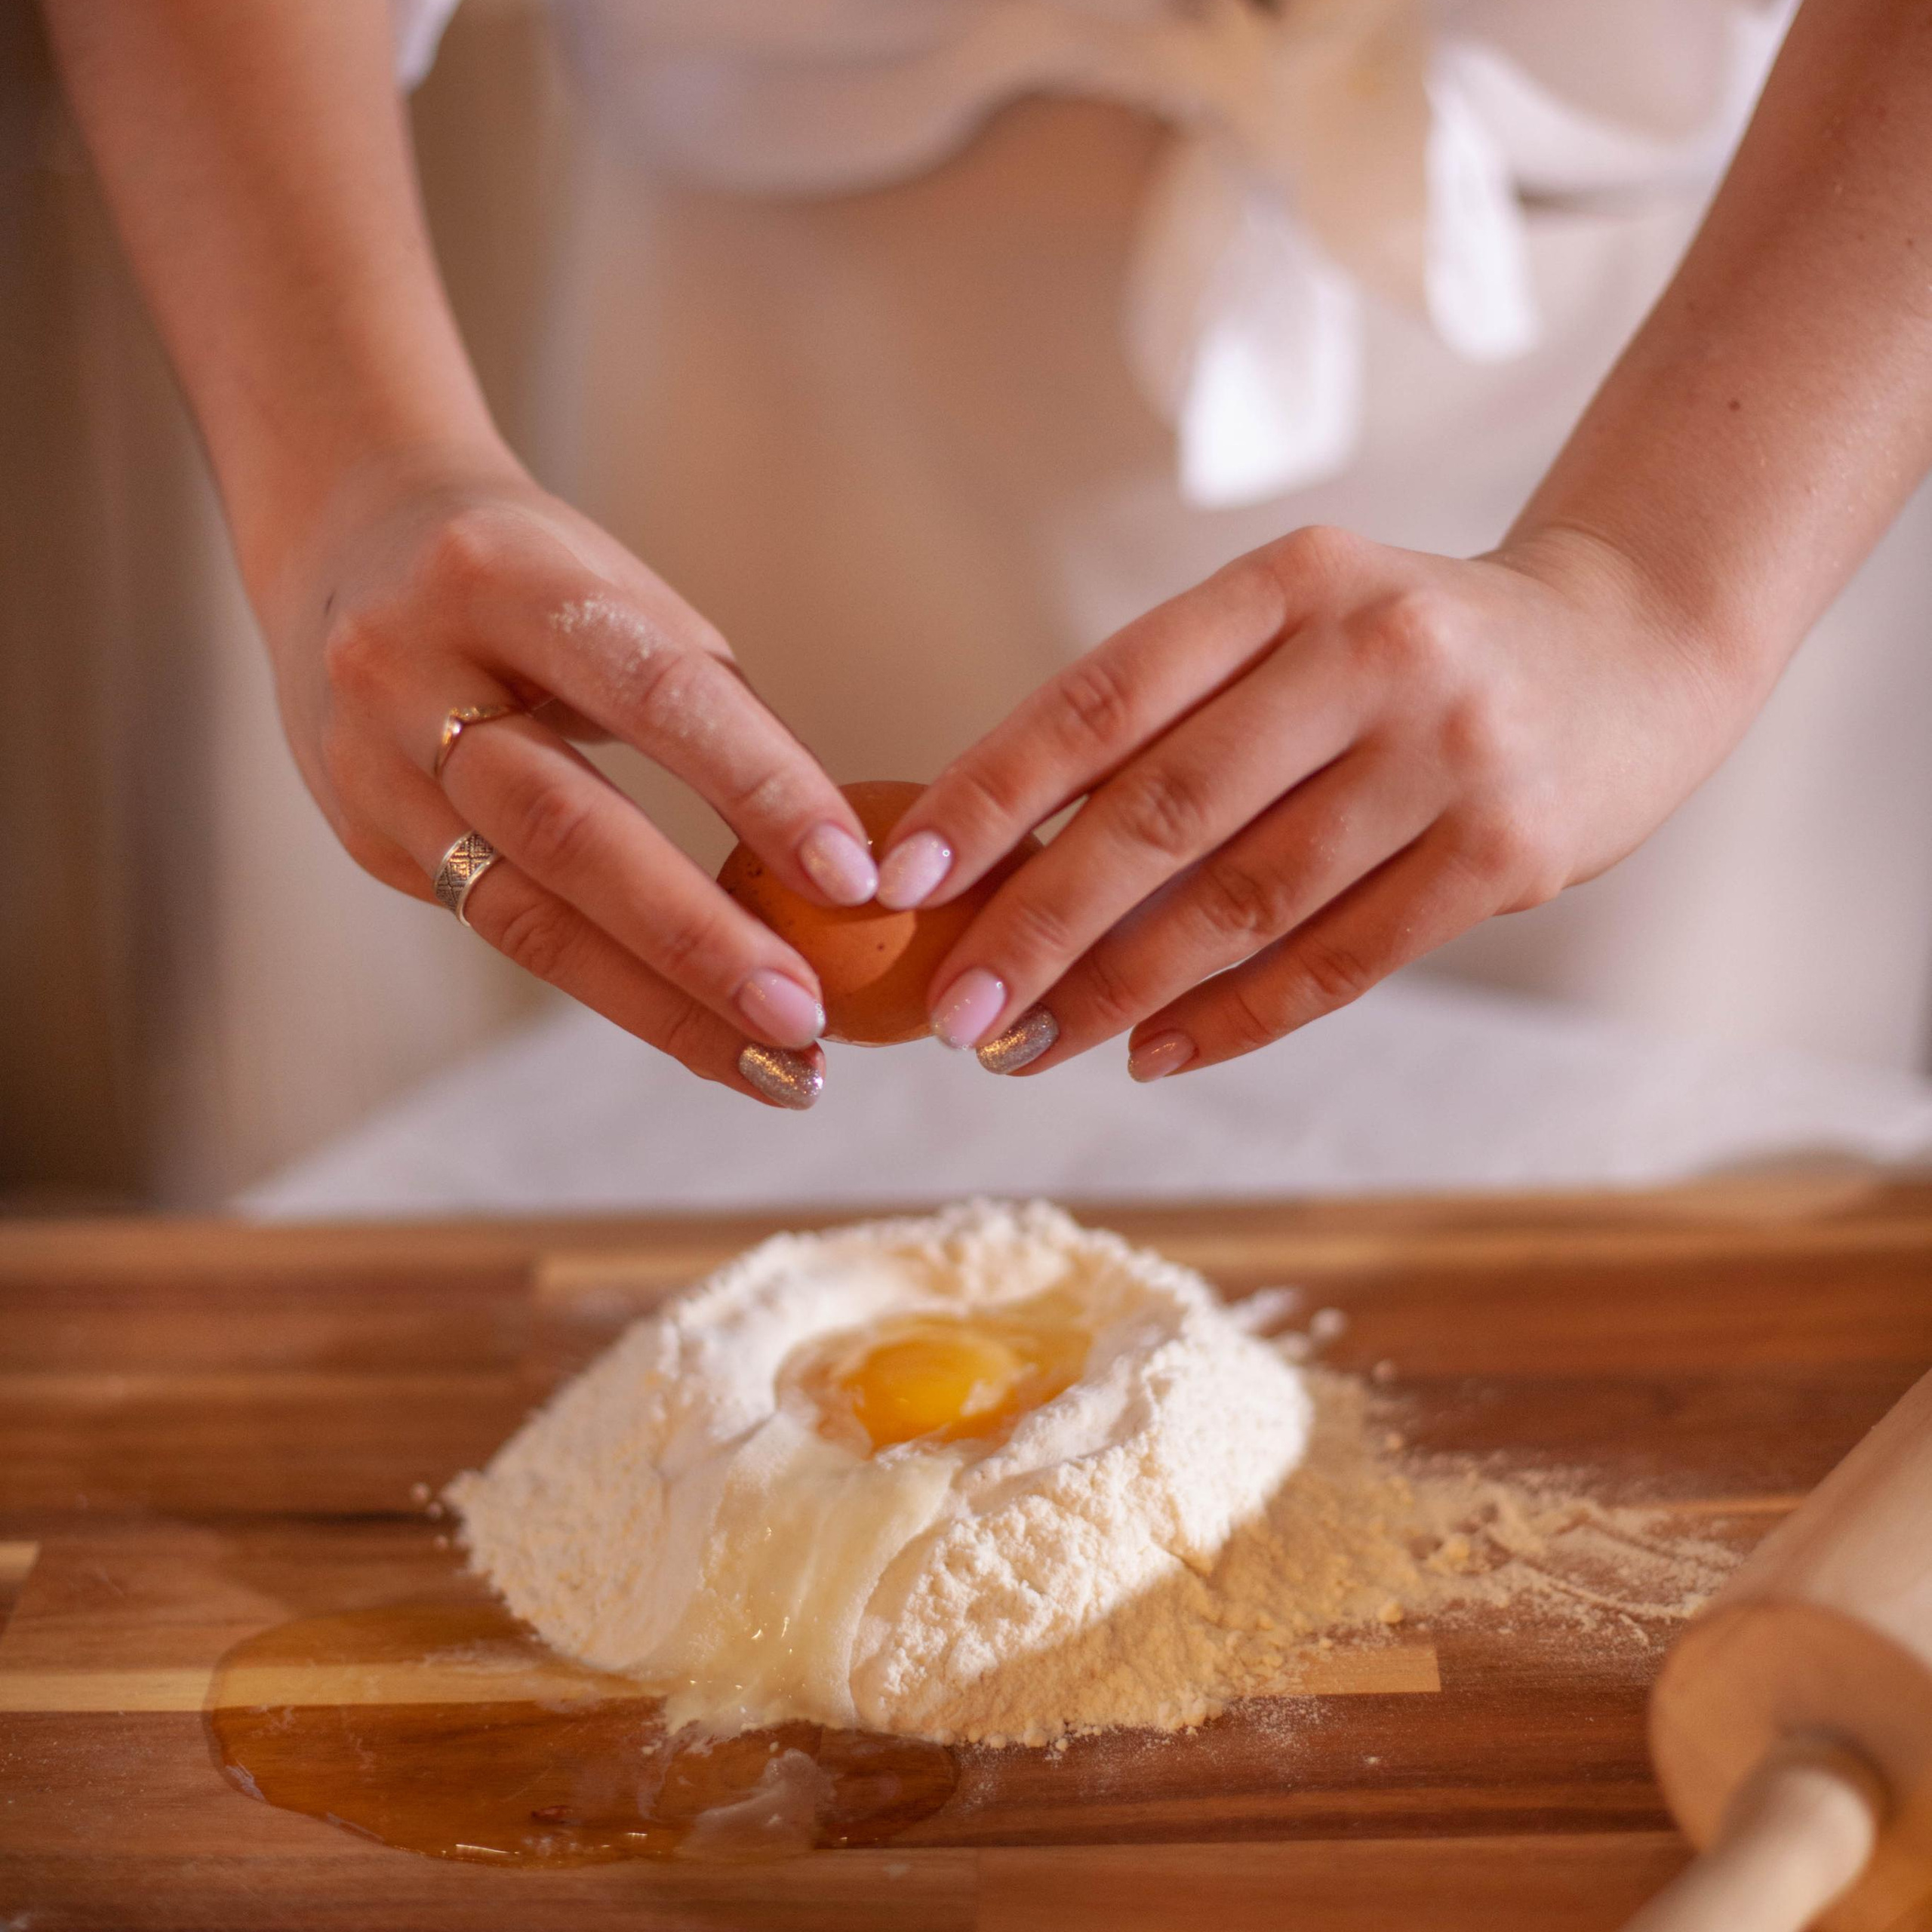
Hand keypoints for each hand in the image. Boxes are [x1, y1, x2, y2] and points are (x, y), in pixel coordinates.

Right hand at [259, 449, 877, 1106]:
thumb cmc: (536, 580)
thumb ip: (719, 716)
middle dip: (699, 940)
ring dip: (662, 1007)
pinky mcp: (368, 839)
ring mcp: (370, 765)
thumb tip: (839, 868)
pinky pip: (504, 929)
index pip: (654, 692)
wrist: (343, 544)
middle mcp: (410, 671)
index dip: (760, 787)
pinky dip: (615, 988)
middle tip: (806, 1022)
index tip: (856, 877)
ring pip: (523, 915)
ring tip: (774, 1068)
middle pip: (568, 829)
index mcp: (501, 576)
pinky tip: (701, 1032)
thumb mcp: (621, 598)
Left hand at [878, 523, 1757, 1079]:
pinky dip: (1237, 1018)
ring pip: (1247, 901)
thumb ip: (1176, 717)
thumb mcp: (1298, 627)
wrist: (1631, 650)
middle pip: (1165, 812)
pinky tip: (1155, 1055)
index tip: (902, 878)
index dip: (992, 793)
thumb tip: (1010, 857)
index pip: (1104, 696)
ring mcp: (1447, 754)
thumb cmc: (1414, 650)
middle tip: (956, 1010)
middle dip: (1039, 924)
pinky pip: (1342, 960)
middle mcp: (1370, 653)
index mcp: (1289, 580)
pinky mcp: (1506, 853)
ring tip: (1033, 1046)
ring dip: (1123, 991)